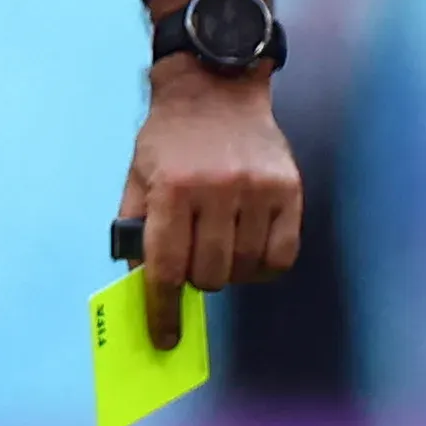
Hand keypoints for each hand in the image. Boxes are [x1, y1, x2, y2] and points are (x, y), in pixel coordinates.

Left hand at [119, 60, 303, 347]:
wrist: (214, 86)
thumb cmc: (169, 138)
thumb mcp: (138, 177)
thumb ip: (137, 232)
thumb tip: (141, 292)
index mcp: (170, 187)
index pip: (166, 268)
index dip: (163, 310)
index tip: (164, 339)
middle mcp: (215, 190)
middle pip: (209, 275)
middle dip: (196, 281)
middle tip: (192, 264)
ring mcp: (256, 190)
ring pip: (245, 270)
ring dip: (229, 272)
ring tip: (219, 249)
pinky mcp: (288, 190)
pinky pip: (282, 256)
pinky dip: (264, 266)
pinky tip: (249, 251)